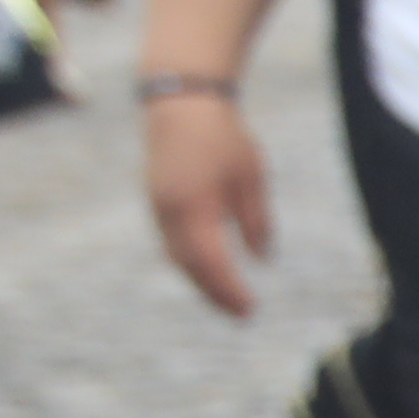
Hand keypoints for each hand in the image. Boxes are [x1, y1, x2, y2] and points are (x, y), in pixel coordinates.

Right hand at [147, 91, 271, 316]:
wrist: (181, 103)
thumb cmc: (223, 138)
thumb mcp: (251, 179)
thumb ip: (256, 220)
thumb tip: (262, 259)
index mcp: (194, 207)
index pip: (212, 262)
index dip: (229, 289)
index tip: (250, 309)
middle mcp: (169, 212)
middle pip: (190, 266)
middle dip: (215, 293)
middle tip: (242, 314)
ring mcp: (157, 206)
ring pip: (177, 256)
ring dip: (201, 281)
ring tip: (227, 299)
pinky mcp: (156, 200)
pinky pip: (171, 241)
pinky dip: (189, 262)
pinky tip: (208, 270)